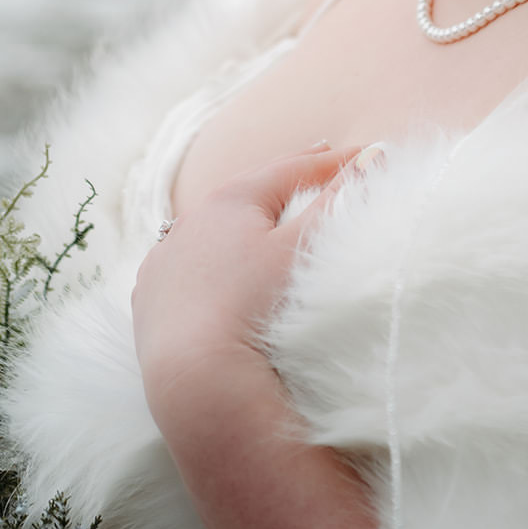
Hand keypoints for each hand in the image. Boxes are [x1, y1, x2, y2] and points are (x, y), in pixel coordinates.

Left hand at [131, 143, 364, 429]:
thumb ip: (337, 201)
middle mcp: (190, 221)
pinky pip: (185, 263)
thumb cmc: (254, 305)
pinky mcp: (150, 298)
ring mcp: (165, 260)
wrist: (193, 377)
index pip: (293, 168)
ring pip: (213, 223)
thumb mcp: (301, 249)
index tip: (366, 154)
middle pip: (249, 187)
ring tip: (268, 204)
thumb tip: (377, 154)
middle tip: (318, 151)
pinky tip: (214, 259)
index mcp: (231, 199)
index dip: (333, 161)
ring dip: (244, 212)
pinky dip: (208, 253)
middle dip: (287, 172)